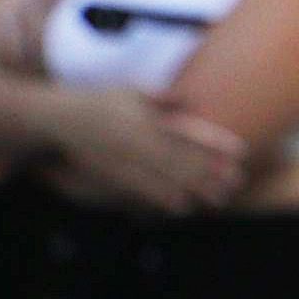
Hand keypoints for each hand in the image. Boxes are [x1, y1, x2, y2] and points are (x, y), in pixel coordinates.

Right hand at [46, 91, 247, 213]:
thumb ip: (161, 97)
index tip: (241, 150)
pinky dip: (163, 198)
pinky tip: (183, 207)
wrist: (57, 118)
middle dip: (211, 171)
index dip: (215, 142)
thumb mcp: (129, 91)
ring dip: (195, 189)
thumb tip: (189, 98)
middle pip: (182, 158)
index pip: (188, 130)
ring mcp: (125, 157)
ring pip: (165, 177)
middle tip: (238, 181)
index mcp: (146, 116)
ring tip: (219, 199)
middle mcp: (138, 137)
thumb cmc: (99, 102)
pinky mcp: (112, 172)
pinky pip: (141, 189)